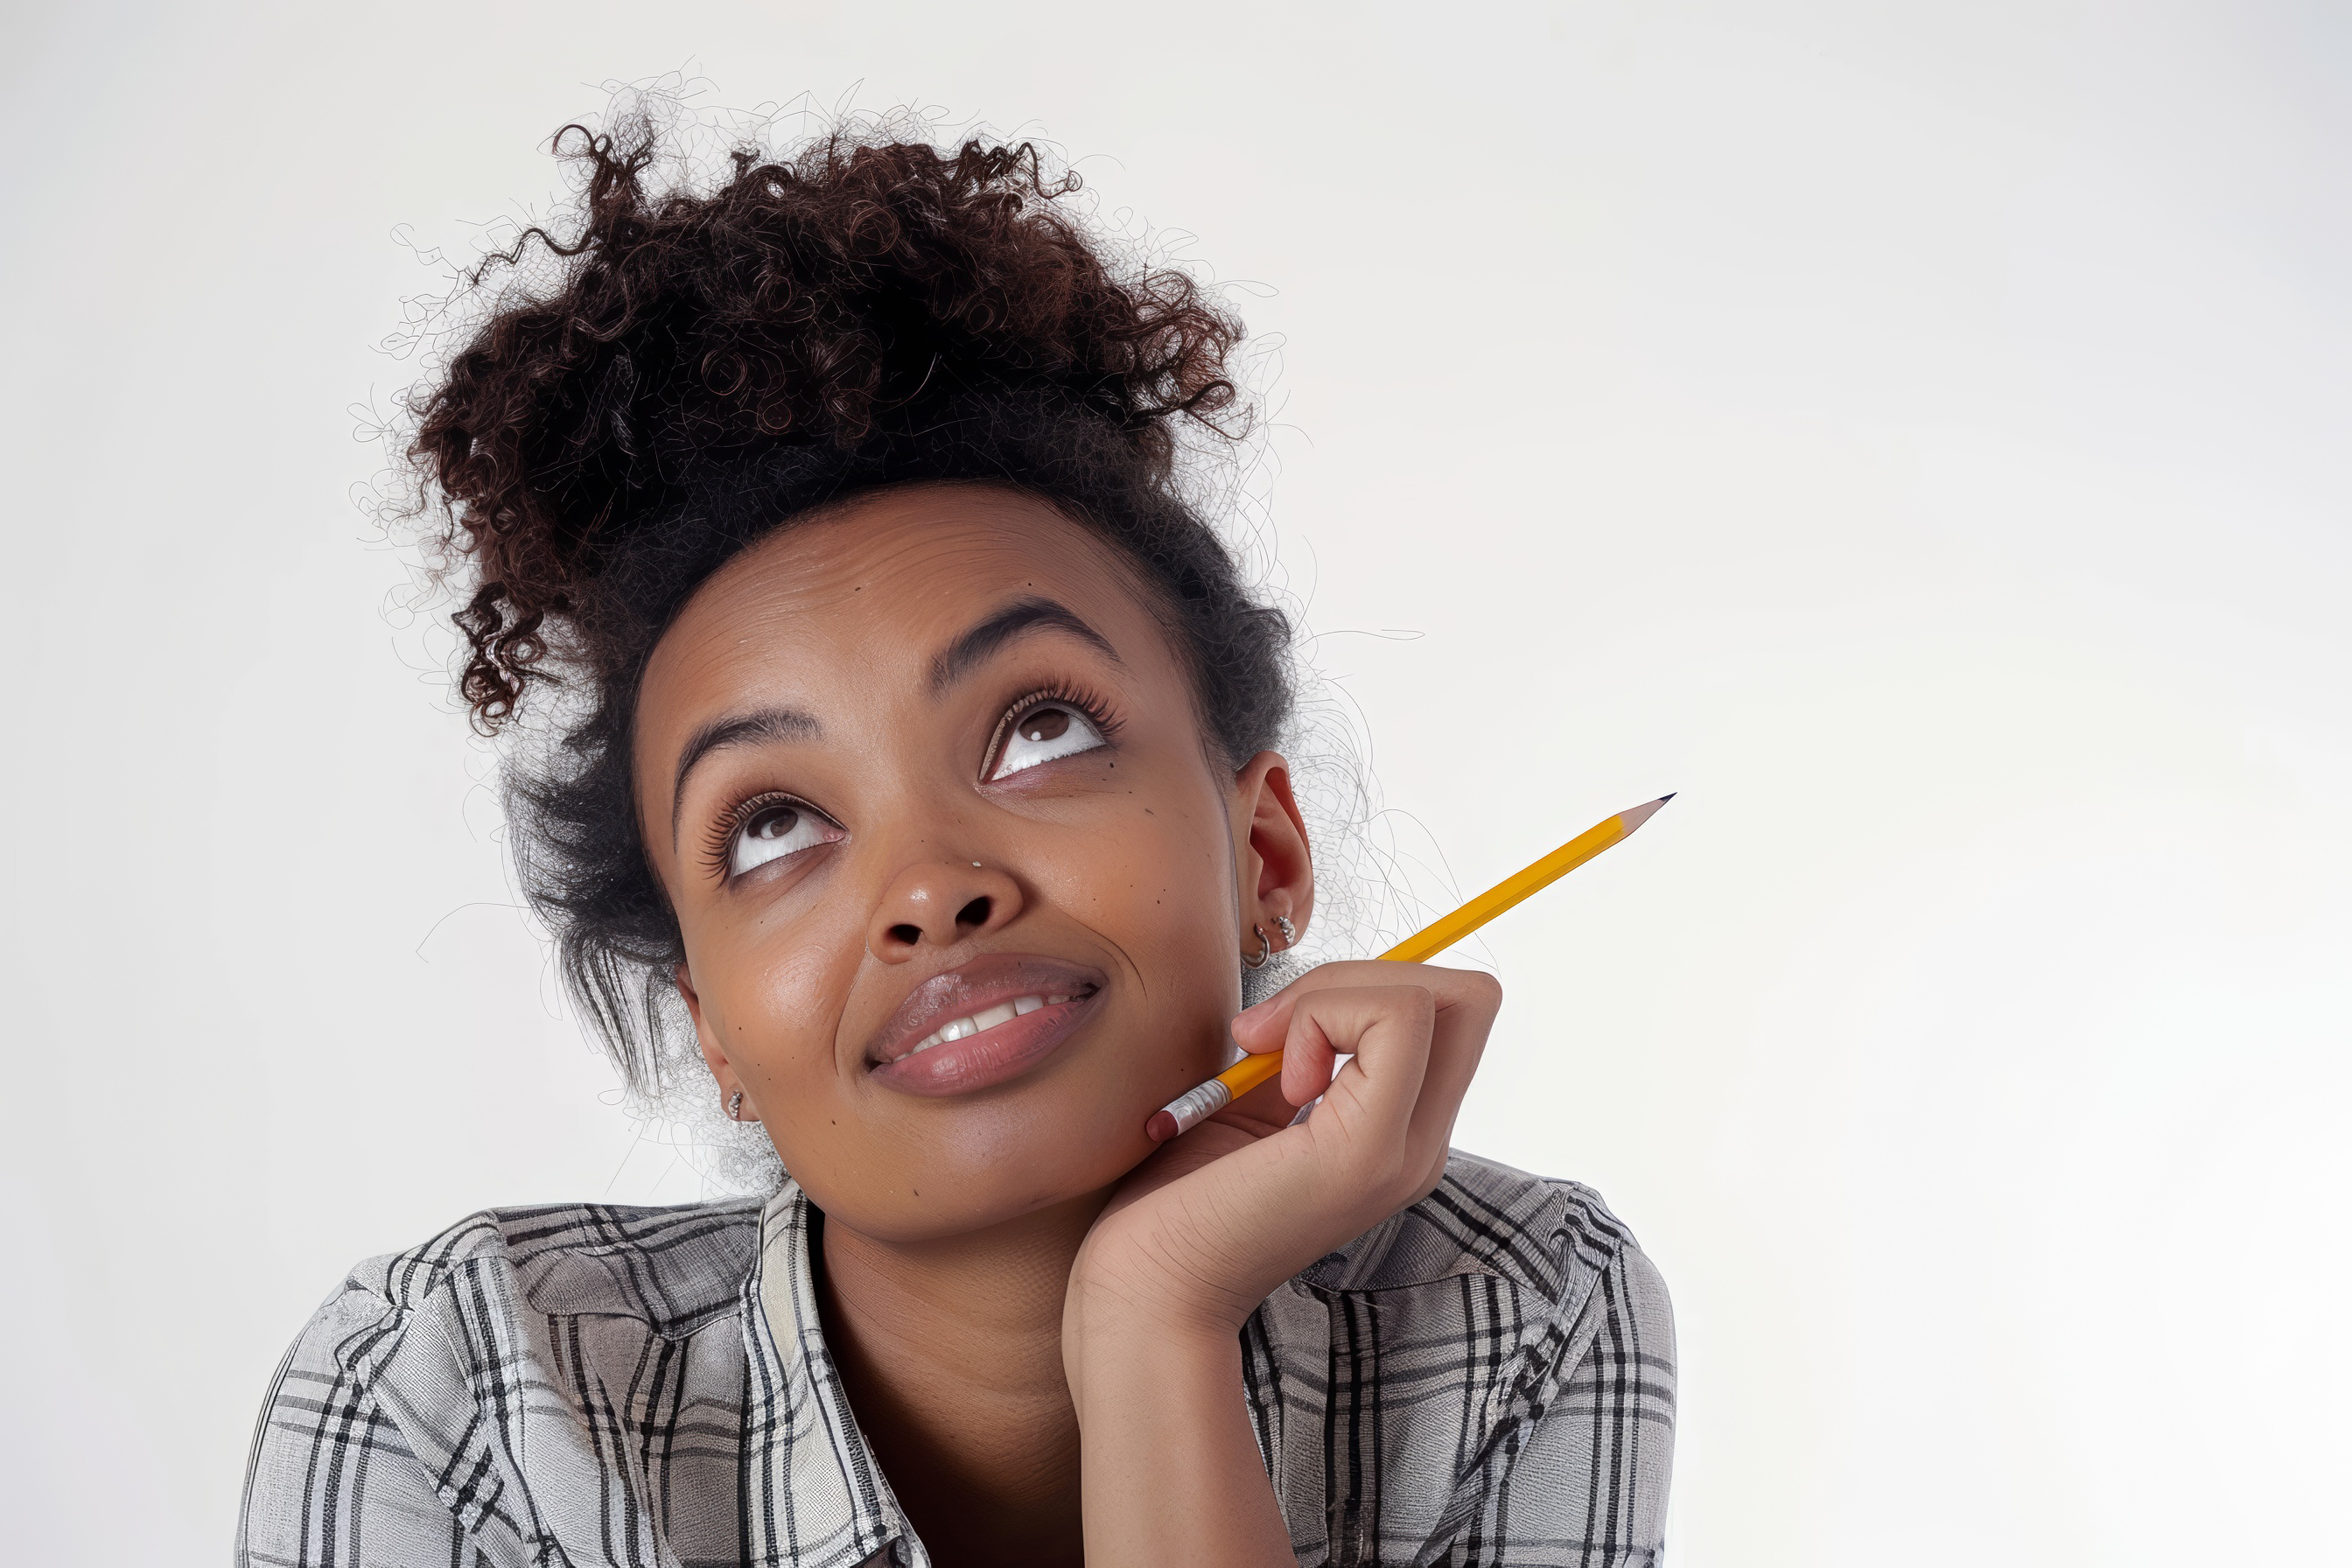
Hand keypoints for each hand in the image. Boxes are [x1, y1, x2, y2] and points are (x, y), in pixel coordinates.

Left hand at [1065, 960, 1503, 1355]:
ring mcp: (1405, 1153)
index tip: (1282, 1031)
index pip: (1454, 1013)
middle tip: (1274, 1031)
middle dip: (1361, 976)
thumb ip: (1298, 1049)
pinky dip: (1323, 1014)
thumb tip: (1316, 985)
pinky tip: (1276, 1083)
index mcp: (1396, 1134)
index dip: (1373, 986)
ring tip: (1264, 1054)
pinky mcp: (1369, 1151)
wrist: (1146, 1291)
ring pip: (1434, 996)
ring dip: (1331, 994)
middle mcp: (1420, 1146)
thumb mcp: (1252, 1101)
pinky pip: (1395, 1019)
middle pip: (1466, 996)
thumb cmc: (1175, 1199)